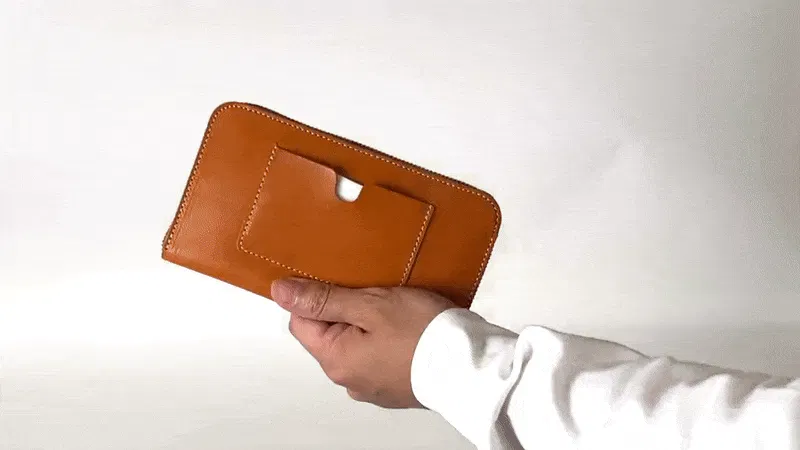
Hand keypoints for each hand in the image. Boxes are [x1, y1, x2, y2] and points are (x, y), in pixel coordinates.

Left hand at [270, 278, 456, 408]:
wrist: (471, 367)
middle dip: (349, 308)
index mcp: (336, 360)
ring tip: (399, 308)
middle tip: (377, 293)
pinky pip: (380, 356)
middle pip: (331, 332)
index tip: (343, 283)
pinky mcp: (396, 387)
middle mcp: (349, 379)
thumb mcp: (371, 304)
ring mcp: (373, 387)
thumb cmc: (424, 335)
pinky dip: (390, 340)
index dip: (319, 297)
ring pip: (358, 343)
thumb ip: (324, 298)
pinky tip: (410, 328)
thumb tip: (281, 292)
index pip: (302, 322)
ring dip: (371, 323)